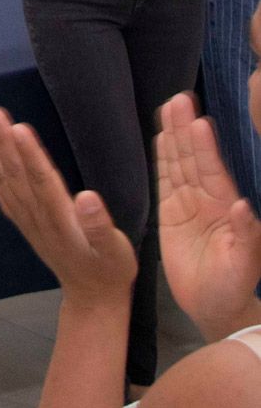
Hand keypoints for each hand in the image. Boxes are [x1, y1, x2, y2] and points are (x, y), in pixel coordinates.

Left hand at [0, 107, 136, 307]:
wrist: (92, 298)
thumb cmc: (110, 269)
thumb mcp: (115, 251)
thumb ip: (100, 226)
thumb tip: (87, 197)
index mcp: (60, 219)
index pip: (41, 180)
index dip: (28, 154)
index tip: (16, 127)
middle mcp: (38, 217)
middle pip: (18, 175)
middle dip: (4, 143)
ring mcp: (27, 221)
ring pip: (6, 182)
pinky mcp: (24, 224)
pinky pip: (3, 197)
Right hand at [156, 91, 260, 339]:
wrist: (217, 308)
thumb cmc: (235, 288)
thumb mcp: (245, 265)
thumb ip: (247, 236)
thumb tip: (243, 206)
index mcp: (225, 208)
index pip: (212, 171)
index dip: (205, 147)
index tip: (198, 121)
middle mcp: (206, 199)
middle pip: (192, 158)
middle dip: (185, 129)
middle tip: (178, 99)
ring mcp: (187, 204)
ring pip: (178, 163)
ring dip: (172, 136)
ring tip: (168, 107)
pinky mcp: (169, 214)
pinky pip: (164, 181)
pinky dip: (161, 158)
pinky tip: (159, 138)